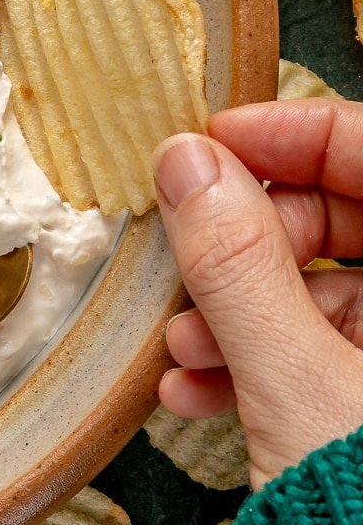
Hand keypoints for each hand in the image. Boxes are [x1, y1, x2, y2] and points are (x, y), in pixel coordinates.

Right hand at [152, 99, 362, 488]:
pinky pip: (333, 357)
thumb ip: (238, 265)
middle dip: (254, 242)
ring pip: (335, 295)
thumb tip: (188, 162)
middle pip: (354, 222)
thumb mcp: (298, 384)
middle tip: (187, 259)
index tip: (206, 142)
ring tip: (179, 349)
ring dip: (243, 312)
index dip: (292, 134)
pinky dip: (263, 365)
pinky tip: (198, 390)